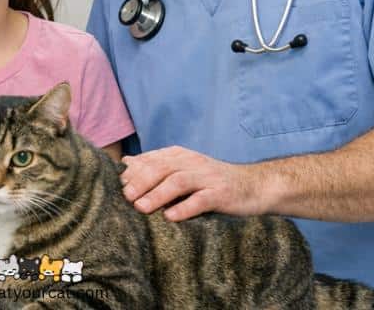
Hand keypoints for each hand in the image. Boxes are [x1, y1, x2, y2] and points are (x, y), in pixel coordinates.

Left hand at [119, 146, 267, 220]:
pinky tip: (171, 217)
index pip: (152, 159)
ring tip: (141, 207)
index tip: (118, 185)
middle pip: (161, 168)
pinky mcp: (222, 194)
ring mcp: (207, 177)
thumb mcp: (184, 169)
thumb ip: (157, 166)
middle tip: (125, 197)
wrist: (255, 186)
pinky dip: (185, 208)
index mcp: (180, 156)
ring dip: (157, 194)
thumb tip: (127, 162)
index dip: (134, 171)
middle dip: (141, 181)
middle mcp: (192, 162)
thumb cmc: (212, 181)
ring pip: (178, 181)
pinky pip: (201, 200)